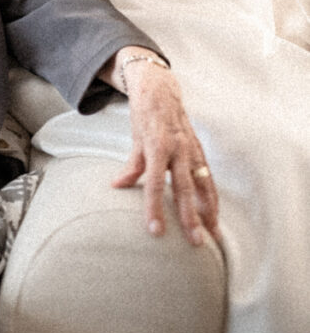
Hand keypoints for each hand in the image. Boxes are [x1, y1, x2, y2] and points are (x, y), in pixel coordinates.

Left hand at [111, 59, 219, 245]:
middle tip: (195, 242)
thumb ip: (131, 165)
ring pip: (203, 185)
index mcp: (158, 146)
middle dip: (191, 217)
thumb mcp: (135, 138)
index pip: (156, 184)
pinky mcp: (200, 151)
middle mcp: (179, 149)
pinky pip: (208, 178)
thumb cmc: (145, 115)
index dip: (155, 208)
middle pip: (185, 189)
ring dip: (209, 211)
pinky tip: (215, 216)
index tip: (156, 231)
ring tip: (213, 235)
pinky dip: (212, 198)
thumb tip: (117, 187)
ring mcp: (192, 150)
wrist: (161, 90)